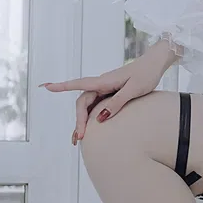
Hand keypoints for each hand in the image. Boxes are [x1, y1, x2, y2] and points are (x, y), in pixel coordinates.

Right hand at [44, 39, 179, 144]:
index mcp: (104, 81)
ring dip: (83, 121)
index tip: (46, 87)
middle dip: (79, 120)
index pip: (79, 84)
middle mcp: (102, 84)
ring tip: (78, 139)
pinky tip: (90, 128)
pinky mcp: (111, 92)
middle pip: (83, 103)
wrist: (156, 64)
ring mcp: (106, 89)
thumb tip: (100, 118)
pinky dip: (91, 117)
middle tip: (79, 138)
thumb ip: (117, 103)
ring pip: (88, 106)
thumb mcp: (134, 90)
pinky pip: (97, 106)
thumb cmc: (147, 74)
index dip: (62, 86)